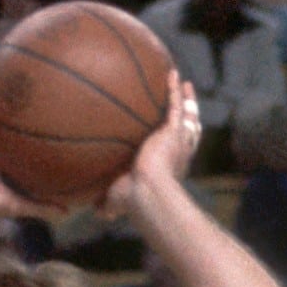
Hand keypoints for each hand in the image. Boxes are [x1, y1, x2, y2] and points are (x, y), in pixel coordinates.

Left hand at [98, 74, 198, 219]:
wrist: (147, 192)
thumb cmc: (133, 201)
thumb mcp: (118, 201)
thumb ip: (109, 204)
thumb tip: (97, 212)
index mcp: (169, 166)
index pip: (176, 150)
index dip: (177, 140)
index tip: (172, 132)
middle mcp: (178, 152)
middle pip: (189, 130)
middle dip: (188, 116)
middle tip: (186, 102)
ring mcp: (178, 140)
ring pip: (188, 115)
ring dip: (186, 99)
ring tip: (184, 84)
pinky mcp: (174, 130)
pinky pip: (176, 104)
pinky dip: (175, 89)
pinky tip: (172, 74)